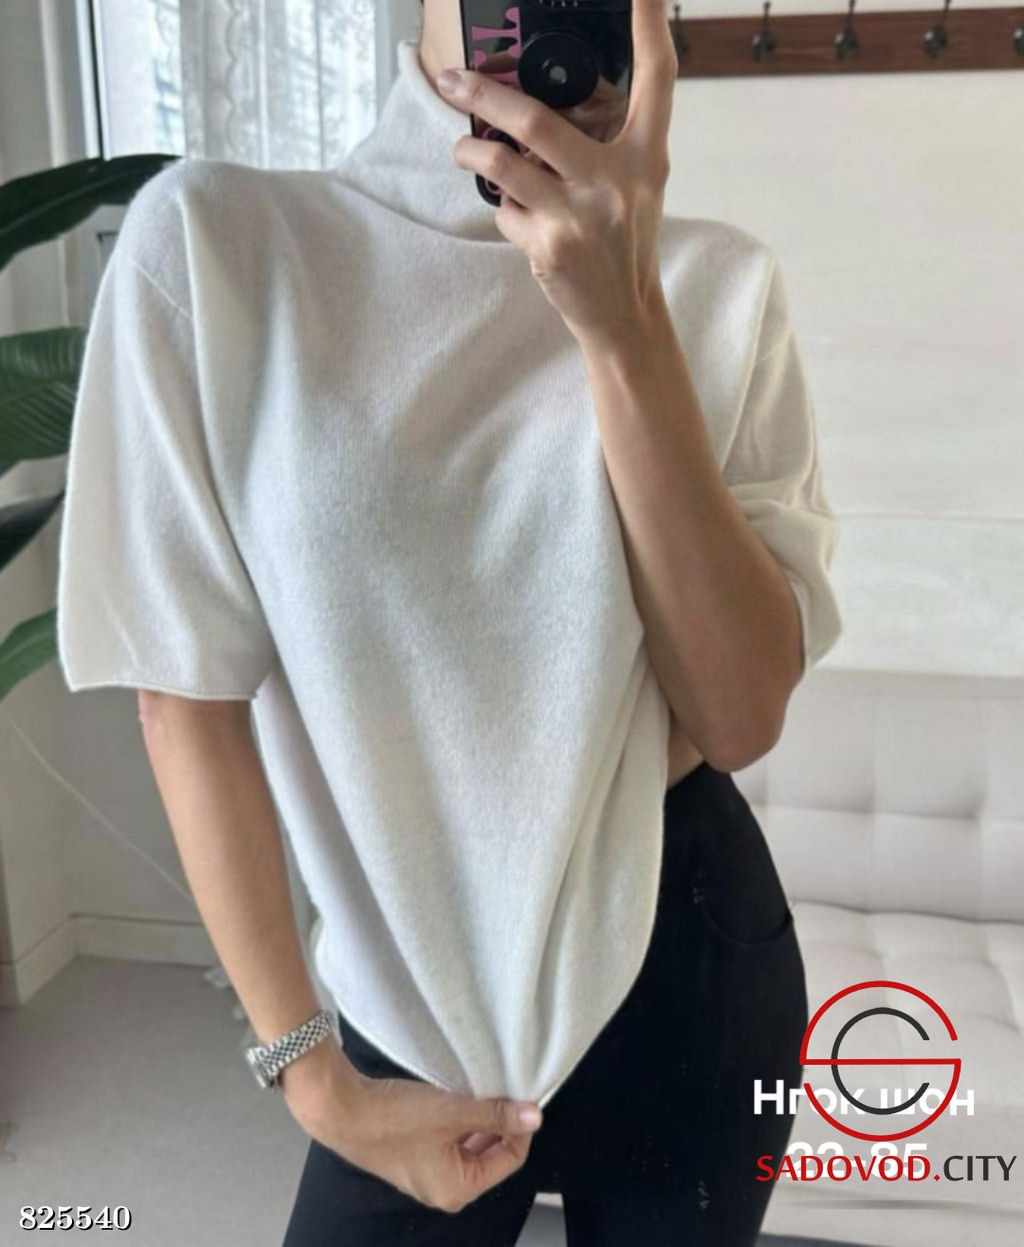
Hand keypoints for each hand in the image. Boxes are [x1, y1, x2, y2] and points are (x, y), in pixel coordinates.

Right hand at [283, 1040, 543, 1213]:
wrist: (342, 1111)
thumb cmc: (397, 1118)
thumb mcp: (453, 1112)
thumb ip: (496, 1114)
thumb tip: (536, 1117)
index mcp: (459, 1189)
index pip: (510, 1159)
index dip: (519, 1126)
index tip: (521, 1095)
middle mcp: (446, 1190)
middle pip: (491, 1154)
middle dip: (498, 1122)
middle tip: (500, 1088)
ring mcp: (429, 1175)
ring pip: (470, 1145)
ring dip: (478, 1120)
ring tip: (478, 1089)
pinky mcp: (415, 1157)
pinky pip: (450, 1141)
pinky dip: (458, 1122)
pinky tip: (456, 1097)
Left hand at [437, 0, 676, 344]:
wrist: (624, 313)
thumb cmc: (623, 243)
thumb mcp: (634, 186)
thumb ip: (604, 145)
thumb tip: (538, 109)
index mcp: (645, 156)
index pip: (657, 79)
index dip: (652, 25)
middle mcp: (616, 180)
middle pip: (537, 118)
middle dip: (484, 93)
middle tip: (452, 77)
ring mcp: (580, 215)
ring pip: (504, 164)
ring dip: (472, 151)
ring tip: (463, 148)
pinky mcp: (550, 246)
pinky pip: (506, 211)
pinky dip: (504, 209)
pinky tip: (520, 219)